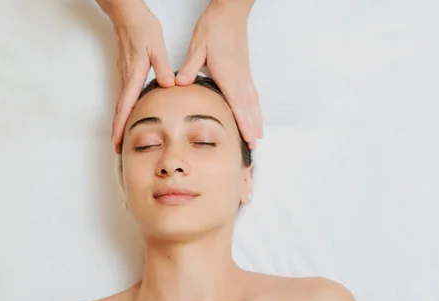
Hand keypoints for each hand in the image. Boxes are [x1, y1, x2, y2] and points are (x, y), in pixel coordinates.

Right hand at [99, 0, 173, 150]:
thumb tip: (168, 84)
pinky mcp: (126, 71)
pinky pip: (123, 95)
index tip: (117, 140)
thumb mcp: (156, 46)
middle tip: (116, 146)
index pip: (125, 105)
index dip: (121, 124)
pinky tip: (128, 114)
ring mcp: (124, 75)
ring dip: (119, 120)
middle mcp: (126, 77)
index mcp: (133, 74)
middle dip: (116, 129)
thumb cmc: (142, 28)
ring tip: (120, 136)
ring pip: (120, 103)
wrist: (127, 15)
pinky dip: (123, 109)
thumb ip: (162, 66)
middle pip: (119, 109)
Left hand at [176, 0, 261, 148]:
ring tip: (258, 136)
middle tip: (254, 148)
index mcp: (228, 77)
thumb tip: (179, 83)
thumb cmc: (214, 30)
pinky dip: (255, 108)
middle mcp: (240, 79)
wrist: (229, 14)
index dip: (243, 125)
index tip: (248, 140)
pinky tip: (255, 113)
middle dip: (252, 129)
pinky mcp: (244, 71)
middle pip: (249, 110)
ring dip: (256, 121)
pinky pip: (252, 95)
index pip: (237, 107)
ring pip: (253, 104)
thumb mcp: (197, 48)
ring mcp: (244, 76)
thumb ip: (189, 68)